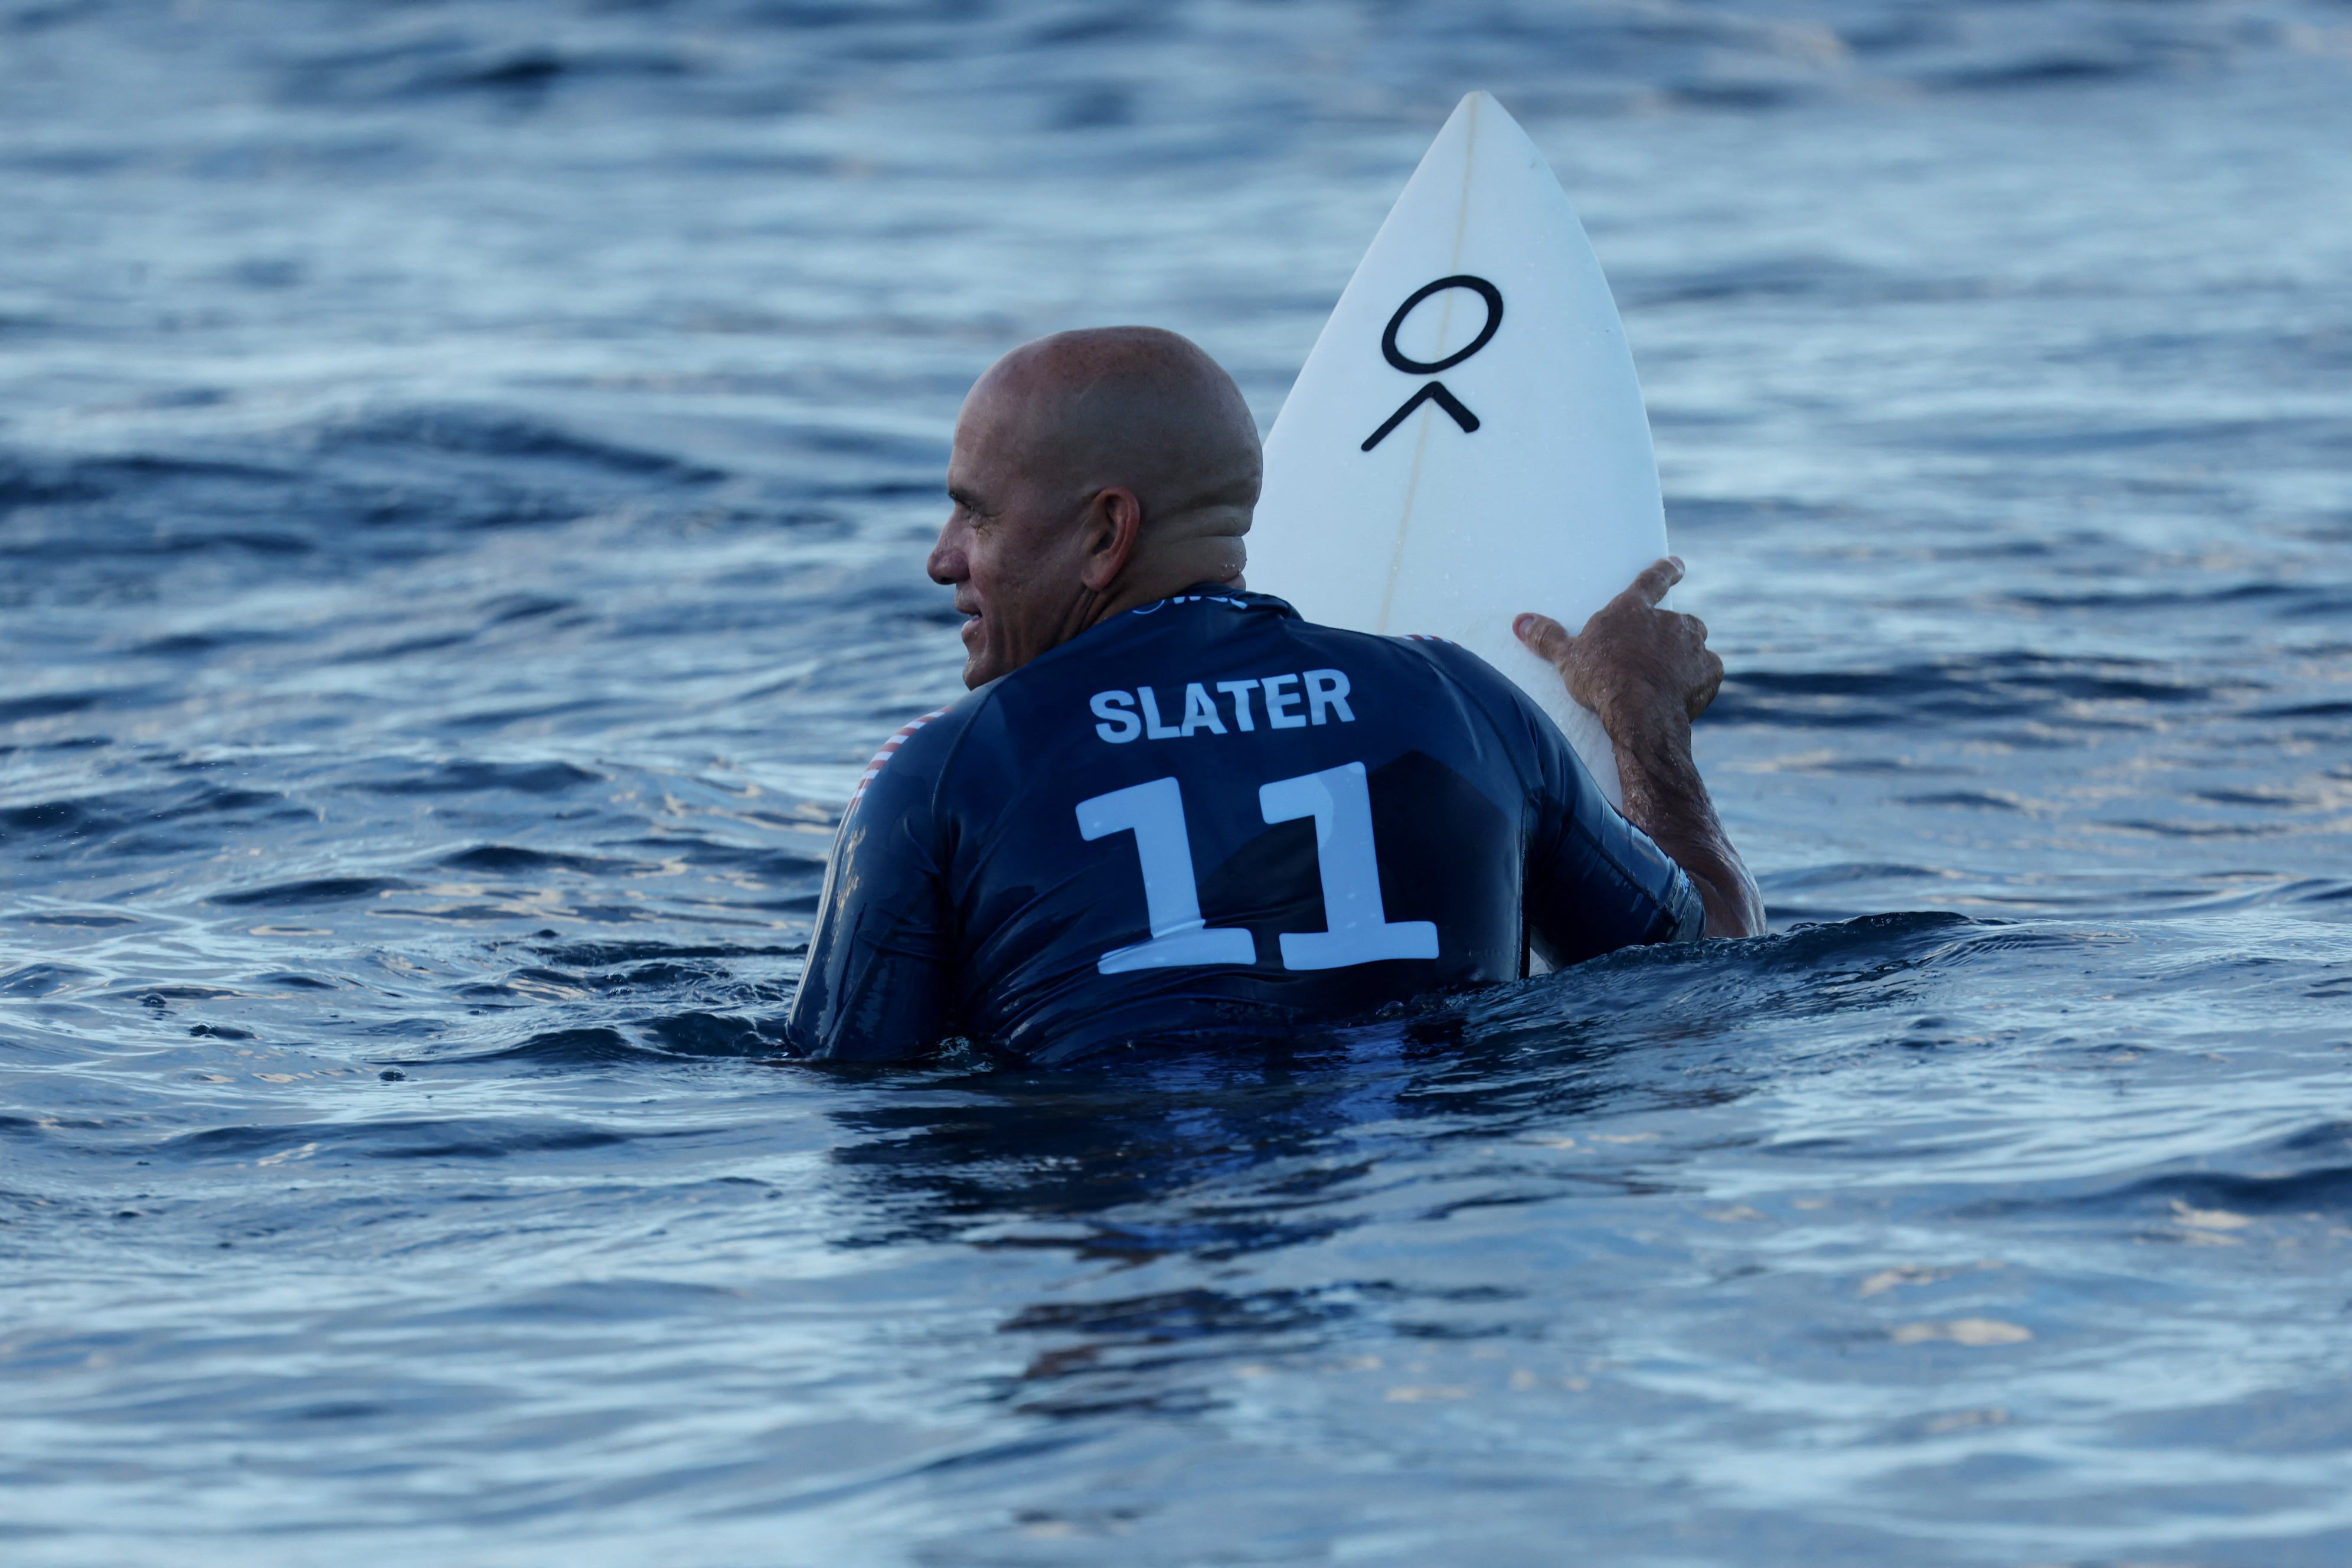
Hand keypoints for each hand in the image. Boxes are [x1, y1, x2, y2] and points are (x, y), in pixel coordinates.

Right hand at [1513, 557, 1721, 742]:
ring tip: (1667, 680)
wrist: (1640, 712)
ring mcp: (1693, 644)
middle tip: (1655, 658)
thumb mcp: (1567, 659)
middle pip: (1677, 620)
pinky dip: (1698, 682)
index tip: (1677, 564)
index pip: (1652, 580)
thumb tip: (1521, 622)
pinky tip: (1682, 697)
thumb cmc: (1601, 681)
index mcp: (1633, 610)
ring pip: (1695, 644)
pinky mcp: (1709, 669)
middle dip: (1671, 635)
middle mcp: (1669, 620)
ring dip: (1685, 656)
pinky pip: (1707, 672)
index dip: (1665, 570)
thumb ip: (1547, 637)